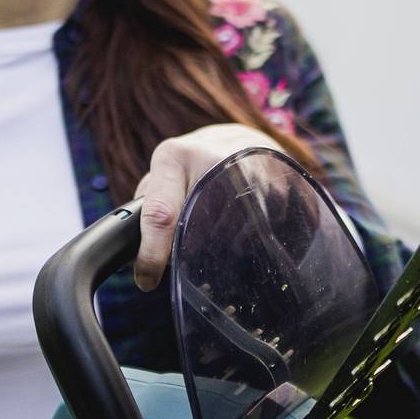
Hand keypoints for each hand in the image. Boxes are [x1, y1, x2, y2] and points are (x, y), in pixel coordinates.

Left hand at [132, 121, 281, 289]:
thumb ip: (151, 203)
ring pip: (228, 236)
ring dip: (217, 246)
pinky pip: (258, 232)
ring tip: (216, 226)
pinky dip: (246, 239)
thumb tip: (141, 248)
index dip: (151, 254)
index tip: (146, 280)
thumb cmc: (195, 164)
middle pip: (196, 232)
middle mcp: (212, 158)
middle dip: (187, 251)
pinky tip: (242, 224)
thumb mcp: (166, 172)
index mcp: (175, 157)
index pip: (160, 213)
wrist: (245, 138)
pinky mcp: (278, 184)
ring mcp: (249, 171)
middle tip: (187, 251)